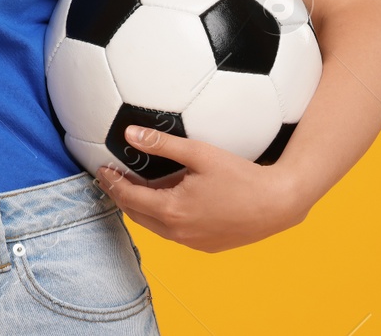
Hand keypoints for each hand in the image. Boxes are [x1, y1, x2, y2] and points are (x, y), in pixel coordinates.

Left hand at [94, 126, 310, 252]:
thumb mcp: (199, 153)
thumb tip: (129, 134)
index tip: (101, 170)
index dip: (111, 182)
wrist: (279, 204)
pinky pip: (174, 232)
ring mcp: (192, 243)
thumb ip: (161, 143)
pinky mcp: (206, 246)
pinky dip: (163, 217)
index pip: (128, 196)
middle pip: (137, 214)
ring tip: (136, 187)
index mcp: (171, 210)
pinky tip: (168, 200)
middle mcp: (178, 232)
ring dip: (142, 207)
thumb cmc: (241, 177)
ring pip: (155, 225)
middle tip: (113, 178)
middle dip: (122, 195)